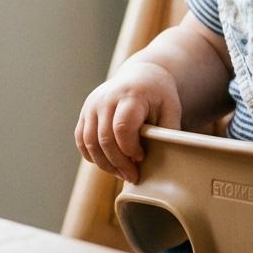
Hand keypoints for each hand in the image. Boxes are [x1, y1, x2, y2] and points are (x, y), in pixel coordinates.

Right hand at [76, 62, 183, 183]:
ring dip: (104, 164)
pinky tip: (108, 164)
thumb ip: (168, 132)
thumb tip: (168, 160)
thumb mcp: (171, 108)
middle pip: (104, 139)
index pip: (122, 127)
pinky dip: (92, 156)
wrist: (141, 76)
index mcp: (130, 96)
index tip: (142, 158)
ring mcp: (92, 105)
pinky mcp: (85, 112)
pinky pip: (81, 140)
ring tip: (121, 174)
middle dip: (118, 163)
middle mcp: (106, 99)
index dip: (130, 149)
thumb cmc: (159, 95)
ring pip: (89, 142)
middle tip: (132, 177)